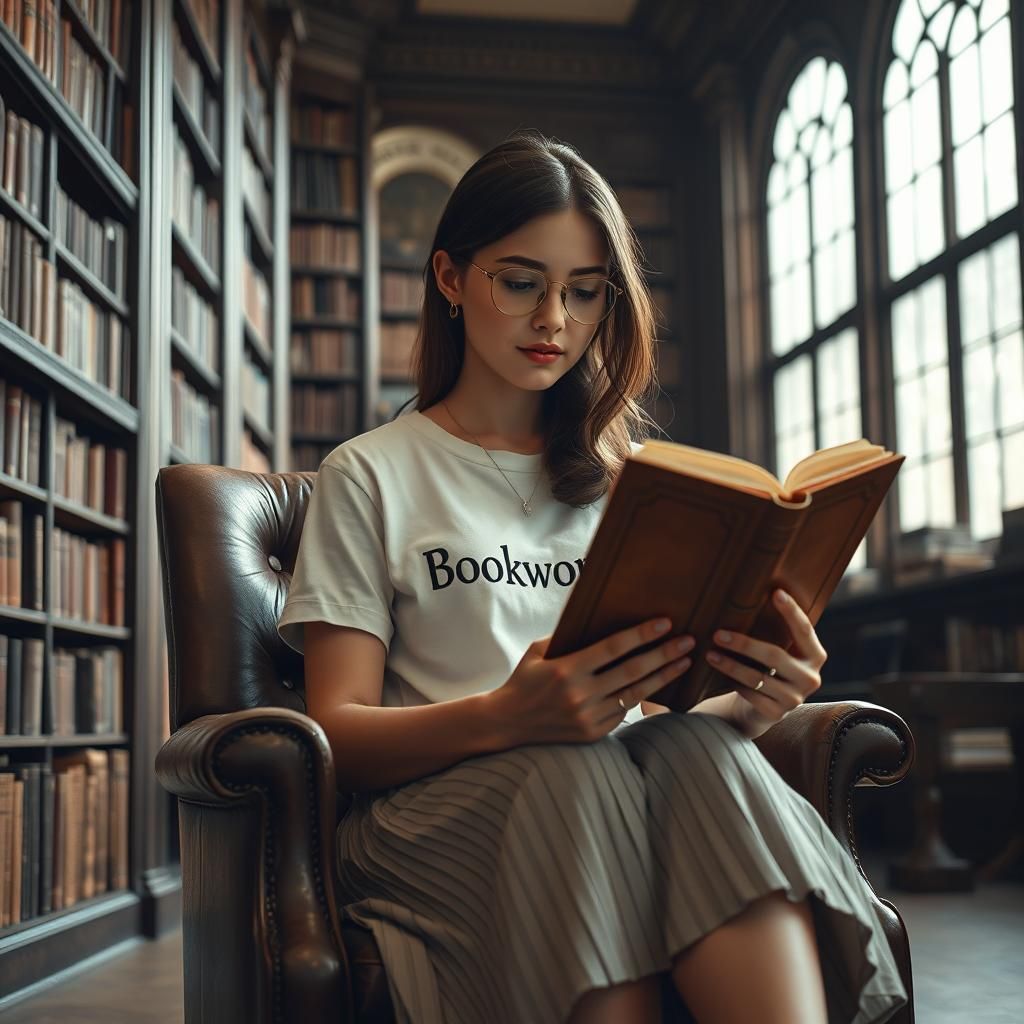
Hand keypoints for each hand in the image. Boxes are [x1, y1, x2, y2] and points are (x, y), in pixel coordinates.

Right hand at [490, 619, 694, 745]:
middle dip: (664, 654)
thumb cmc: (525, 679)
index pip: (612, 649)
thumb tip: (598, 619)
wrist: (508, 723)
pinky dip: (641, 695)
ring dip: (664, 676)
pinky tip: (657, 682)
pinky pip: (624, 710)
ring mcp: (589, 717)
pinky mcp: (594, 732)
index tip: (664, 623)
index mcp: (566, 670)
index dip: (640, 635)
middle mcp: (580, 695)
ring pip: (635, 693)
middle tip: (689, 641)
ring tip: (685, 661)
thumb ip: (567, 637)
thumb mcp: (537, 651)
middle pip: (633, 671)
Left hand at [705, 589, 825, 735]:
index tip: (776, 592)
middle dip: (744, 644)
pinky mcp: (777, 713)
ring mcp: (795, 698)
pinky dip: (733, 683)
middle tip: (718, 634)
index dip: (792, 611)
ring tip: (710, 654)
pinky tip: (719, 674)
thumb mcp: (776, 651)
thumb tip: (749, 598)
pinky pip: (750, 695)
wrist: (761, 708)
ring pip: (758, 677)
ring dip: (730, 665)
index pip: (804, 630)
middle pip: (775, 656)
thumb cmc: (767, 668)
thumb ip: (775, 632)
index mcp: (814, 656)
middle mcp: (810, 677)